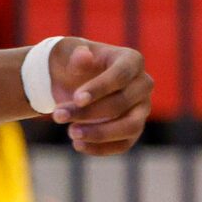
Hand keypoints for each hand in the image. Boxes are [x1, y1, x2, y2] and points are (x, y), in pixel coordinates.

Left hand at [47, 38, 153, 154]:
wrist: (73, 81)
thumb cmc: (73, 64)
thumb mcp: (68, 53)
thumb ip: (76, 55)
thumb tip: (84, 56)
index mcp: (132, 60)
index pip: (121, 75)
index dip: (100, 88)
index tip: (77, 99)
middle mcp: (143, 85)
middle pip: (123, 103)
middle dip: (90, 112)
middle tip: (58, 115)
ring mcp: (142, 109)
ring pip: (130, 127)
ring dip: (99, 134)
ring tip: (71, 133)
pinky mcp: (134, 129)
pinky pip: (124, 144)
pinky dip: (101, 148)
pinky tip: (78, 145)